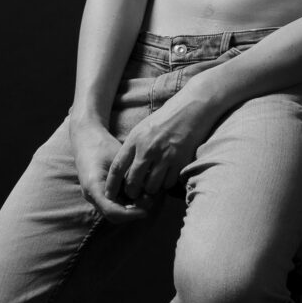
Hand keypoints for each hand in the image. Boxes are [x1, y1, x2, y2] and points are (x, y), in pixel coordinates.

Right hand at [69, 117, 149, 223]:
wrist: (87, 138)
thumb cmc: (102, 145)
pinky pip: (114, 203)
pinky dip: (127, 201)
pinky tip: (140, 192)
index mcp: (93, 187)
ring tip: (147, 197)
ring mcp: (94, 195)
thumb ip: (130, 176)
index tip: (146, 211)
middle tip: (150, 202)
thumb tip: (148, 191)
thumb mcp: (118, 160)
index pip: (112, 211)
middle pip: (114, 215)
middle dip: (133, 212)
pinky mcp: (100, 192)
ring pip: (115, 211)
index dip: (131, 214)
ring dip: (131, 208)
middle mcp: (92, 195)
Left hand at [104, 80, 215, 204]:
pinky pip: (168, 183)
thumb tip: (125, 169)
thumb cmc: (166, 118)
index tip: (109, 194)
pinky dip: (166, 184)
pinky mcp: (180, 160)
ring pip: (151, 186)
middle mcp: (148, 148)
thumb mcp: (143, 128)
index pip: (117, 167)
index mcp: (135, 139)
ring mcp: (164, 155)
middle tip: (134, 195)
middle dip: (132, 192)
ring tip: (152, 185)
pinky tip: (167, 178)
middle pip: (133, 181)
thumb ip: (133, 147)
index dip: (111, 184)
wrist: (192, 107)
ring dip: (151, 189)